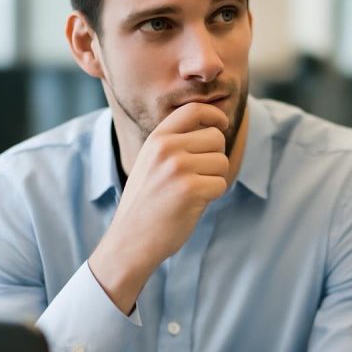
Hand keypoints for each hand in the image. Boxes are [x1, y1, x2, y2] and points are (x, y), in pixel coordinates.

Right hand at [90, 102, 229, 312]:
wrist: (129, 241)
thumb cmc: (146, 205)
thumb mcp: (151, 164)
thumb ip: (174, 145)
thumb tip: (214, 129)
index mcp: (157, 139)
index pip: (193, 110)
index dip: (214, 115)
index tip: (223, 123)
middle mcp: (166, 148)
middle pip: (216, 138)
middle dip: (214, 157)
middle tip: (197, 178)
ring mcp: (178, 168)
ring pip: (222, 162)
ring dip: (214, 179)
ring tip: (191, 193)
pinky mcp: (190, 189)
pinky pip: (221, 184)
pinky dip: (213, 196)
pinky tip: (192, 205)